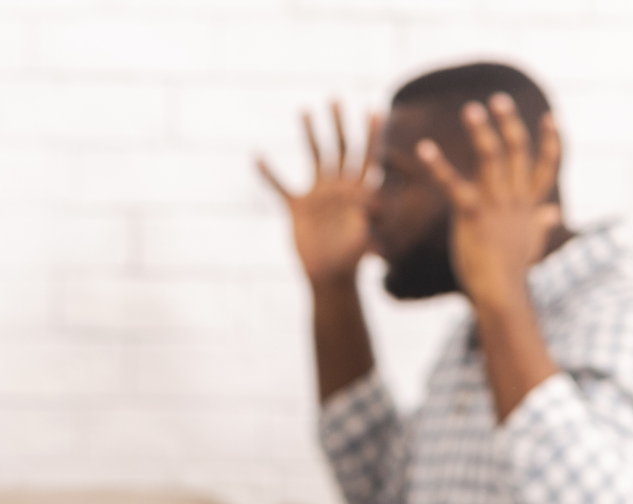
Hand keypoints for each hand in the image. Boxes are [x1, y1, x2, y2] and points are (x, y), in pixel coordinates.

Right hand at [258, 102, 378, 285]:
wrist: (330, 277)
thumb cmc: (352, 259)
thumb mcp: (366, 234)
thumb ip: (372, 214)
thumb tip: (375, 195)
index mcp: (359, 190)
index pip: (369, 155)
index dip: (373, 133)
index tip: (375, 108)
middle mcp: (339, 186)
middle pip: (341, 147)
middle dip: (339, 123)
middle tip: (335, 98)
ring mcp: (317, 195)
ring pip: (314, 156)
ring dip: (310, 133)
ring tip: (305, 110)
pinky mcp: (297, 208)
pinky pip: (280, 186)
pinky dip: (268, 173)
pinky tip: (257, 156)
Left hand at [413, 93, 562, 310]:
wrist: (500, 293)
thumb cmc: (512, 272)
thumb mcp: (531, 243)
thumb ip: (540, 224)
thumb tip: (554, 213)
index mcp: (528, 204)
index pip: (546, 165)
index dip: (550, 140)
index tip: (549, 118)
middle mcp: (515, 197)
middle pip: (517, 150)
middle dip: (509, 122)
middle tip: (496, 99)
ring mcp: (496, 204)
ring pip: (492, 157)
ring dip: (481, 130)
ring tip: (470, 109)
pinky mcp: (473, 214)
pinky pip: (454, 183)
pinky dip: (438, 164)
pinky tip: (423, 148)